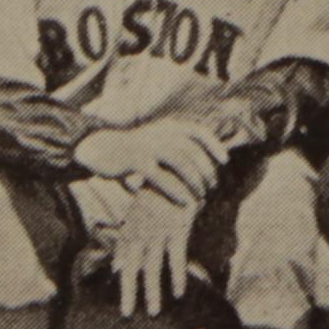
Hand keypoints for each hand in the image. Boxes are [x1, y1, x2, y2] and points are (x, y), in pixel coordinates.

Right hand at [83, 116, 228, 203]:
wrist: (103, 148)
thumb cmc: (137, 148)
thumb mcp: (159, 138)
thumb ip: (177, 144)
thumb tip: (202, 158)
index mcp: (170, 126)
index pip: (199, 132)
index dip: (214, 146)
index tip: (225, 161)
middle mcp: (163, 133)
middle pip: (193, 151)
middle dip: (206, 169)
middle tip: (212, 186)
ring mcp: (150, 146)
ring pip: (181, 163)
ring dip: (195, 181)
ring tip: (201, 196)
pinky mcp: (137, 162)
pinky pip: (161, 177)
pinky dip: (176, 190)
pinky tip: (185, 201)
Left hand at [109, 186, 199, 317]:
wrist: (175, 165)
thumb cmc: (156, 193)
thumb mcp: (136, 217)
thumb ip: (125, 244)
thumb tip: (114, 268)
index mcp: (130, 232)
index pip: (122, 265)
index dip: (122, 288)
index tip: (124, 310)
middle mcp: (141, 234)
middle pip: (133, 270)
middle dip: (130, 294)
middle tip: (129, 316)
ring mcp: (159, 232)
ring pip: (153, 269)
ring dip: (153, 292)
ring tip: (154, 312)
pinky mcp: (178, 228)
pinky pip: (177, 258)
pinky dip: (178, 276)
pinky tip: (179, 292)